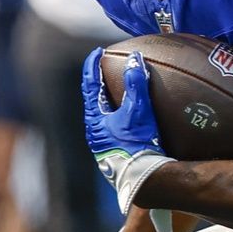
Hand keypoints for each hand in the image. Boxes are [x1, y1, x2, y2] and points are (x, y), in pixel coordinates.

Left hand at [82, 49, 171, 212]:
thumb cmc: (137, 144)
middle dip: (99, 83)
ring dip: (110, 101)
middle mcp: (95, 132)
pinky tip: (133, 119)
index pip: (89, 84)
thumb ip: (135, 83)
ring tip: (120, 91)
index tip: (98, 52)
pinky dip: (120, 116)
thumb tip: (134, 58)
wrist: (143, 179)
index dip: (93, 65)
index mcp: (94, 119)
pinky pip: (114, 128)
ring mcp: (104, 144)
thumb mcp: (138, 111)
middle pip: (94, 101)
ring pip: (104, 116)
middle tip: (106, 68)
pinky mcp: (115, 153)